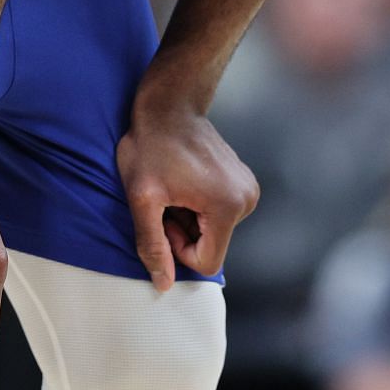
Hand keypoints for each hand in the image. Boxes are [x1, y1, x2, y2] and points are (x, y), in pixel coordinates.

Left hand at [116, 103, 258, 290]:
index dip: (177, 249)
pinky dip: (198, 206)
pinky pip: (218, 213)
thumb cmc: (151, 146)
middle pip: (212, 246)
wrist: (170, 105)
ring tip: (174, 188)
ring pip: (214, 231)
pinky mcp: (243, 181)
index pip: (206, 262)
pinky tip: (184, 181)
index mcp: (227, 206)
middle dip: (184, 232)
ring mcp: (248, 189)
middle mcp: (247, 199)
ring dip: (189, 219)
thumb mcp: (142, 198)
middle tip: (165, 199)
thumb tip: (163, 284)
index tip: (163, 218)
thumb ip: (152, 244)